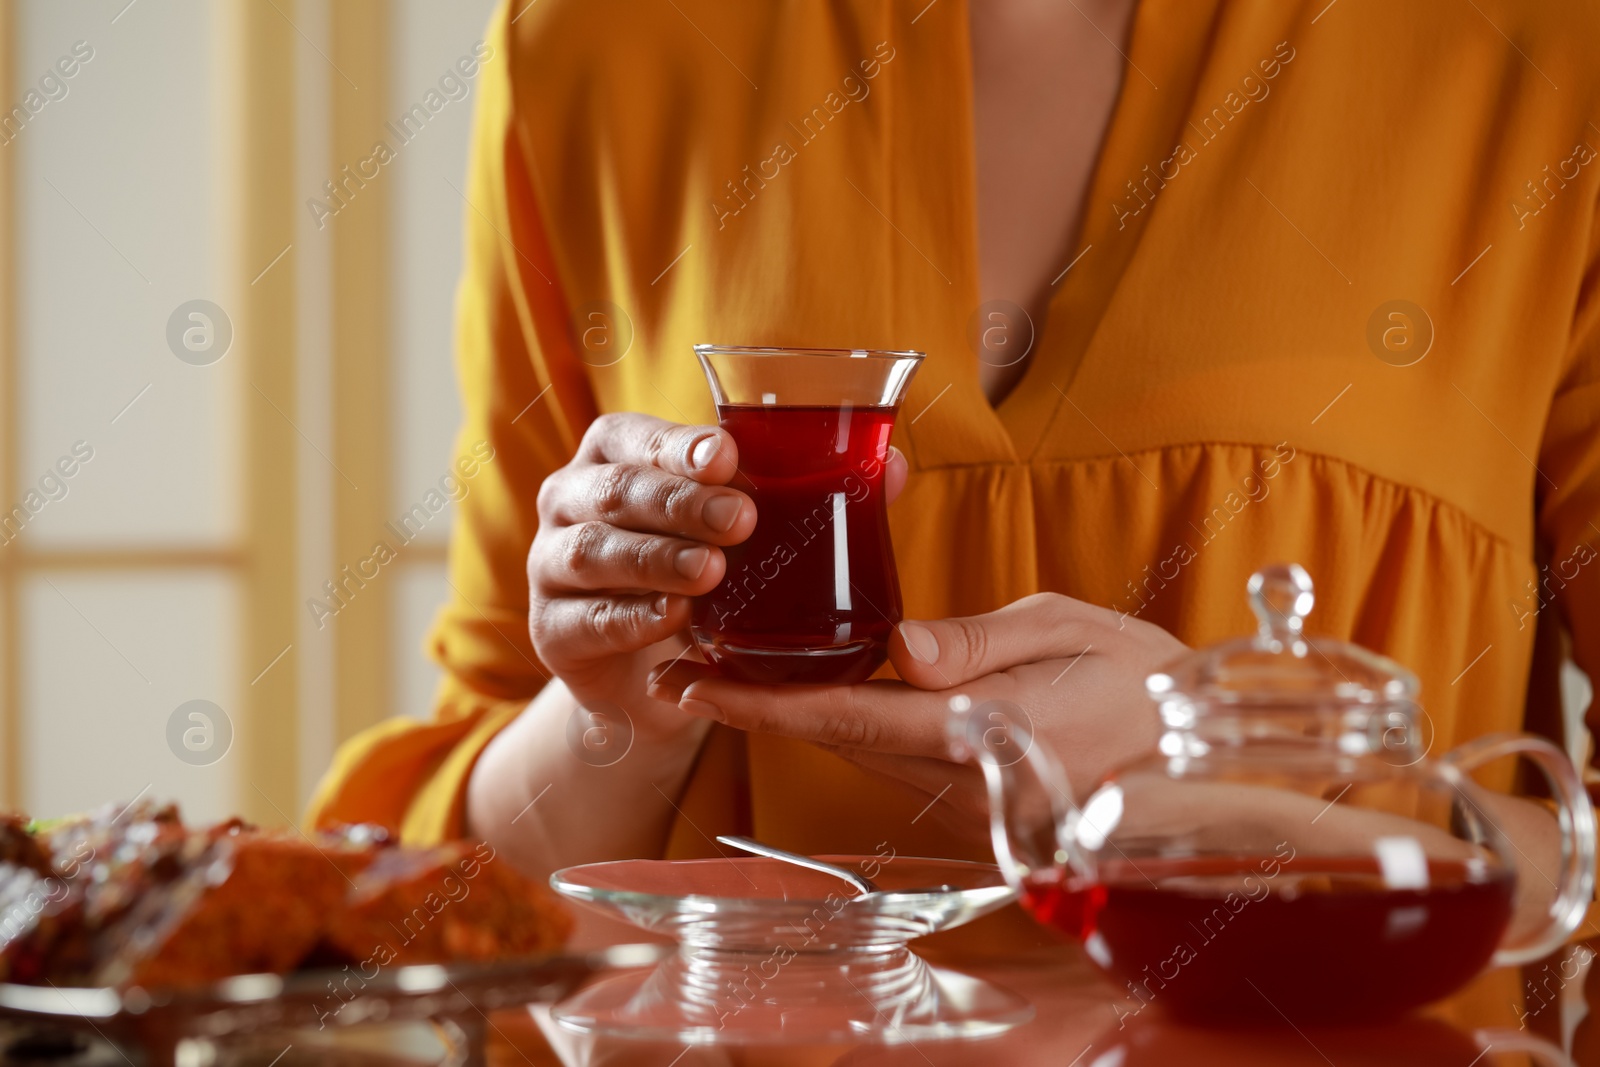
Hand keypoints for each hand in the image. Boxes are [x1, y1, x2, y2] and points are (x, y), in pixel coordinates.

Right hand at [528, 411, 909, 720]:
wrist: (649, 672)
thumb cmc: (704, 576)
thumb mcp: (750, 533)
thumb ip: (813, 494)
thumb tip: (892, 465)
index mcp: (615, 456)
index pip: (634, 435)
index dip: (678, 445)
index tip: (727, 456)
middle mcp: (571, 500)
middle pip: (616, 491)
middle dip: (679, 502)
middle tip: (742, 520)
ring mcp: (551, 566)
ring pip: (595, 552)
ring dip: (656, 559)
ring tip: (713, 573)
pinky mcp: (551, 632)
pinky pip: (586, 621)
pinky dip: (631, 619)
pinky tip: (674, 621)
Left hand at [646, 592, 1184, 834]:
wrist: (1192, 763)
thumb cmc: (1141, 683)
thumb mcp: (1070, 631)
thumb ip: (981, 640)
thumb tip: (902, 649)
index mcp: (979, 730)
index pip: (848, 716)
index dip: (762, 704)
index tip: (693, 684)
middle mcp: (957, 782)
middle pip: (835, 739)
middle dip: (756, 704)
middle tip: (685, 661)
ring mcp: (961, 808)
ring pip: (857, 755)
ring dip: (794, 717)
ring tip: (729, 669)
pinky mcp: (968, 815)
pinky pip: (891, 767)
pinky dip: (846, 730)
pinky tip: (820, 694)